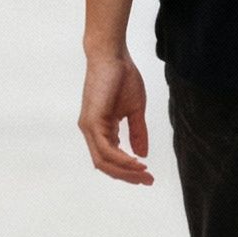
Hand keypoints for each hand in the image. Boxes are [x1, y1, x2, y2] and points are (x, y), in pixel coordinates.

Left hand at [79, 53, 152, 184]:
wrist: (113, 55)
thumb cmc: (122, 77)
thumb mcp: (135, 110)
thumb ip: (137, 132)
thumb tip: (142, 155)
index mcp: (101, 129)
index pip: (110, 159)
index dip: (128, 171)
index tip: (148, 177)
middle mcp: (91, 131)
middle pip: (105, 165)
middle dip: (127, 176)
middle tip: (148, 181)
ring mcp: (89, 127)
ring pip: (104, 161)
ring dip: (125, 171)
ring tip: (144, 173)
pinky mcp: (92, 121)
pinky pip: (105, 149)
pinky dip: (121, 159)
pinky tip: (136, 162)